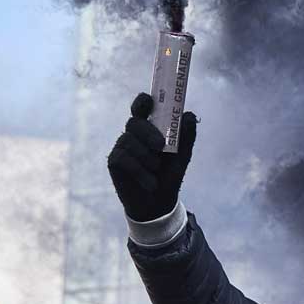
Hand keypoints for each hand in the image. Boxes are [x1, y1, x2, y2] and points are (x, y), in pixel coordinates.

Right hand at [107, 93, 196, 220]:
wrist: (159, 203)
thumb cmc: (169, 175)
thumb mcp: (183, 155)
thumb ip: (186, 135)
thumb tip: (189, 115)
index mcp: (149, 127)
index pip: (141, 107)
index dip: (143, 101)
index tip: (149, 101)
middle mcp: (133, 134)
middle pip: (134, 122)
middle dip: (148, 132)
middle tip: (161, 146)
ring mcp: (122, 147)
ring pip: (128, 141)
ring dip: (146, 156)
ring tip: (156, 170)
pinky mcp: (114, 162)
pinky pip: (123, 159)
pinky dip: (139, 171)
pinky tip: (150, 183)